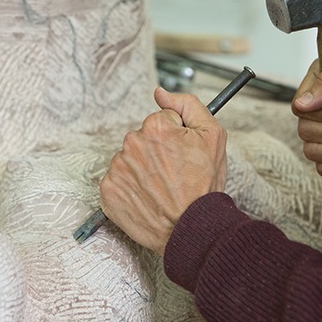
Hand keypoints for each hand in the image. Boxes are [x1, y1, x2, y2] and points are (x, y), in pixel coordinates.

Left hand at [100, 87, 227, 254]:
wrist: (191, 228)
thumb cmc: (203, 187)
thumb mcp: (213, 136)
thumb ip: (188, 105)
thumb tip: (161, 92)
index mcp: (155, 127)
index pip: (161, 121)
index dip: (176, 138)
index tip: (182, 156)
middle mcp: (132, 144)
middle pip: (143, 138)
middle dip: (157, 152)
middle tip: (174, 174)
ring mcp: (117, 168)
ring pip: (130, 159)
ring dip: (143, 170)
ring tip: (161, 188)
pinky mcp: (108, 190)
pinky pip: (118, 180)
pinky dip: (130, 188)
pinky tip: (147, 197)